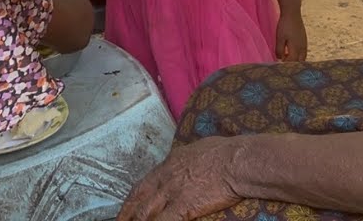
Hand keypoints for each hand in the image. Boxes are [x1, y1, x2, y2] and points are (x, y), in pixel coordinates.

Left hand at [119, 137, 244, 220]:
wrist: (235, 161)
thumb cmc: (224, 152)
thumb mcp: (198, 149)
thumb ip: (187, 160)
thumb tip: (188, 162)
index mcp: (169, 163)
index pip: (144, 184)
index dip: (133, 198)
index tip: (127, 207)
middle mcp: (165, 177)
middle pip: (138, 199)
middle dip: (127, 214)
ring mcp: (172, 192)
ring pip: (145, 213)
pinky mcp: (182, 206)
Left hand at [275, 11, 307, 61]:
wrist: (292, 12)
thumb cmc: (284, 25)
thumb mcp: (279, 38)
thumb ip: (279, 49)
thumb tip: (279, 59)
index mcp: (296, 48)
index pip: (292, 62)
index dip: (286, 66)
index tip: (280, 67)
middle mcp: (302, 47)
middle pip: (299, 62)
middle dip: (292, 65)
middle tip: (284, 65)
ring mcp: (305, 43)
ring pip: (303, 57)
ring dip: (296, 60)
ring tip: (287, 59)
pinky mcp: (305, 40)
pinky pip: (303, 52)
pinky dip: (298, 55)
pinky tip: (292, 53)